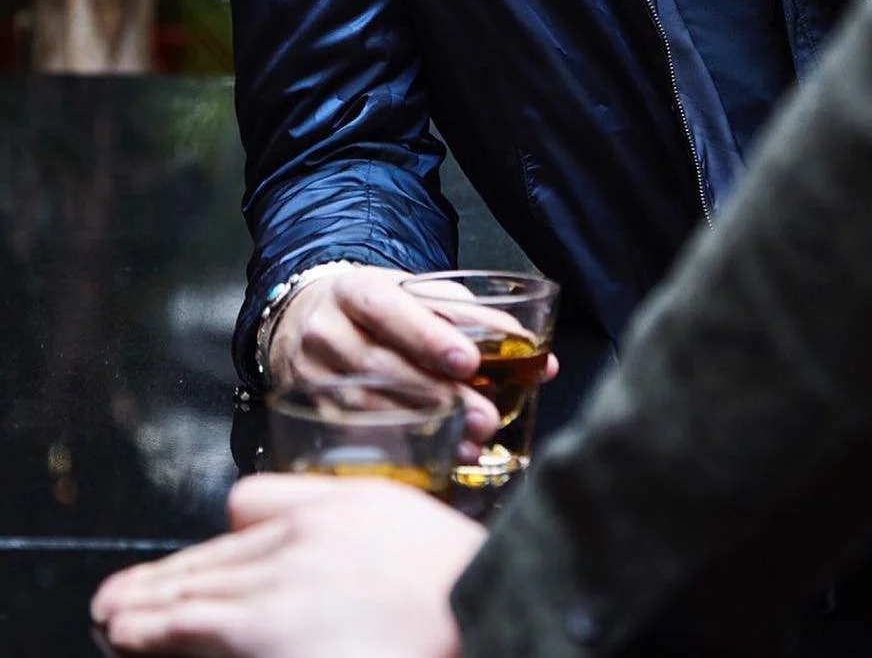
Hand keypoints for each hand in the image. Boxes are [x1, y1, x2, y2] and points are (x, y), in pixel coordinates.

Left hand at [91, 474, 485, 657]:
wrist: (482, 608)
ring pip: (192, 594)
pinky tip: (128, 636)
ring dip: (142, 610)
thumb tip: (308, 529)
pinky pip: (194, 629)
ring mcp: (276, 592)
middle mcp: (294, 544)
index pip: (248, 515)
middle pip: (211, 559)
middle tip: (114, 602)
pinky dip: (154, 632)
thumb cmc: (454, 579)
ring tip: (110, 619)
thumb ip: (356, 518)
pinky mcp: (264, 636)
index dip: (217, 548)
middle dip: (159, 584)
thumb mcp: (406, 523)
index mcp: (330, 512)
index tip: (199, 568)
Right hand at [269, 266, 557, 456]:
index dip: (427, 336)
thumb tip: (537, 355)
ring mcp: (310, 375)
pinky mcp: (309, 412)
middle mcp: (325, 331)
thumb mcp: (417, 295)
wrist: (307, 319)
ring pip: (364, 406)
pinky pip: (352, 435)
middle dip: (437, 395)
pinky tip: (431, 457)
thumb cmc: (378, 309)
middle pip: (378, 365)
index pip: (386, 308)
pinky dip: (396, 448)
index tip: (469, 362)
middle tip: (485, 417)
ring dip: (421, 428)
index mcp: (354, 290)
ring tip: (468, 443)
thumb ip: (474, 318)